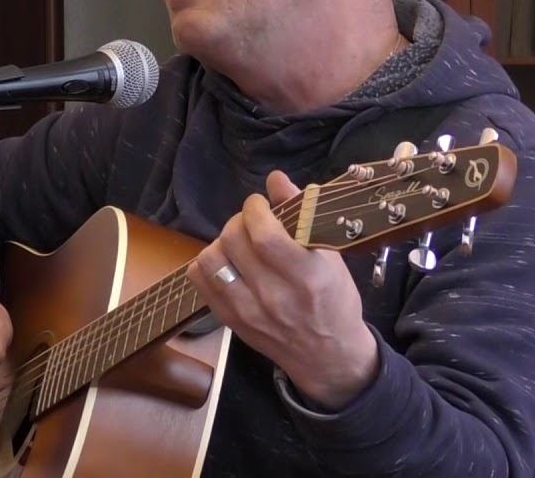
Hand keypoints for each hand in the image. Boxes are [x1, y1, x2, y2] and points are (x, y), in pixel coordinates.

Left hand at [187, 171, 378, 410]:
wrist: (327, 356)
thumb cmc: (335, 299)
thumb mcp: (331, 257)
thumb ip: (303, 215)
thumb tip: (276, 179)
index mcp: (306, 276)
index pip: (265, 235)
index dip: (255, 210)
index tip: (260, 204)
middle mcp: (273, 296)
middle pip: (233, 241)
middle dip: (239, 220)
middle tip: (251, 221)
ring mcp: (248, 311)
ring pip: (211, 260)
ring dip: (221, 241)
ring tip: (238, 242)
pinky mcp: (230, 321)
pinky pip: (200, 281)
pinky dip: (207, 262)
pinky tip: (226, 261)